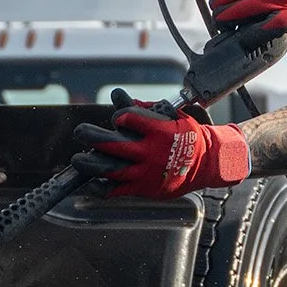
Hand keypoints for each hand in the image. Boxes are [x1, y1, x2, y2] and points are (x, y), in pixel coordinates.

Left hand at [71, 106, 251, 199]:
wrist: (208, 164)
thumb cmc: (189, 137)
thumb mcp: (173, 117)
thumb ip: (144, 108)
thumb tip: (118, 96)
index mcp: (158, 131)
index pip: (128, 119)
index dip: (119, 117)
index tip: (117, 119)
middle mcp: (150, 152)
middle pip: (113, 144)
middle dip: (92, 137)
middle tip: (80, 132)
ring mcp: (146, 171)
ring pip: (111, 168)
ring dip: (90, 163)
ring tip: (78, 160)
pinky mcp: (145, 187)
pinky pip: (118, 189)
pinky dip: (102, 187)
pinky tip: (91, 183)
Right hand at [208, 0, 286, 36]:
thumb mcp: (286, 4)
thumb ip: (269, 20)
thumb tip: (243, 42)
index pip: (273, 27)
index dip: (252, 35)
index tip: (235, 37)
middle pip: (239, 13)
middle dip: (222, 18)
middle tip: (218, 19)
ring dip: (217, 1)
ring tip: (216, 3)